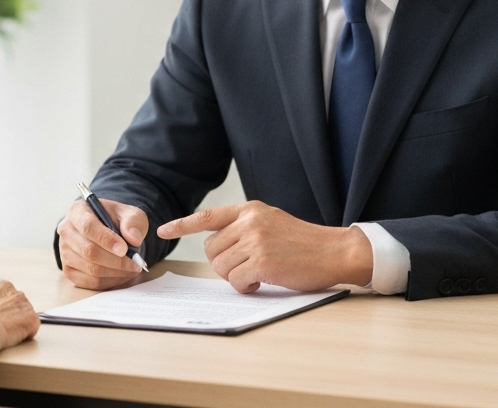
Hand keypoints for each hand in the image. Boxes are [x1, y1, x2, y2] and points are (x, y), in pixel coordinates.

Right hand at [0, 275, 39, 348]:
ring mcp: (20, 301)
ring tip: (3, 334)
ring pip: (22, 312)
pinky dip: (25, 334)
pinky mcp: (30, 317)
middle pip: (11, 299)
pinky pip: (31, 326)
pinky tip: (13, 339)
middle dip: (7, 312)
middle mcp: (7, 286)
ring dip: (16, 323)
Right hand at [56, 197, 148, 289]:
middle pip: (88, 251)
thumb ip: (133, 222)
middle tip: (135, 263)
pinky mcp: (69, 270)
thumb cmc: (117, 220)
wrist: (109, 231)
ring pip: (90, 269)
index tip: (124, 249)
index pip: (88, 227)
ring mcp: (65, 252)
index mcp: (77, 211)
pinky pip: (90, 282)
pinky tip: (122, 274)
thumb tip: (133, 239)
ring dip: (115, 272)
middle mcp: (66, 231)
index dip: (106, 239)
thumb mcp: (129, 214)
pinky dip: (110, 281)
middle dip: (116, 260)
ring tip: (132, 268)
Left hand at [156, 201, 371, 293]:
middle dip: (224, 264)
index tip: (163, 231)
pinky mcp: (262, 262)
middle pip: (212, 250)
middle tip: (247, 268)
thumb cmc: (304, 243)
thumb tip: (218, 247)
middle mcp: (250, 222)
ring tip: (258, 274)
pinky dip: (245, 287)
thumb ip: (245, 228)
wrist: (334, 251)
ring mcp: (256, 241)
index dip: (182, 225)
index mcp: (250, 210)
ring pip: (221, 267)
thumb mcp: (272, 222)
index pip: (208, 216)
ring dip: (236, 277)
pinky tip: (261, 282)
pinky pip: (236, 281)